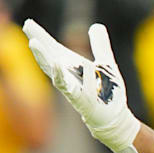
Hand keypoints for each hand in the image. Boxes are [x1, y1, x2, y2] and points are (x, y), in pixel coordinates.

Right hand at [22, 20, 138, 150]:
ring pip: (54, 72)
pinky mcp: (79, 100)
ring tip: (35, 42)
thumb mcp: (106, 63)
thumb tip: (96, 26)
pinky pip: (68, 88)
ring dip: (44, 58)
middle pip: (50, 58)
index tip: (29, 24)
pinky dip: (62, 77)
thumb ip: (100, 45)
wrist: (115, 117)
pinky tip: (57, 65)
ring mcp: (72, 88)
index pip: (54, 49)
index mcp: (72, 67)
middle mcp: (69, 76)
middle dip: (39, 43)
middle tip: (27, 26)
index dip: (42, 36)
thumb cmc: (108, 93)